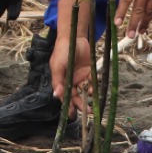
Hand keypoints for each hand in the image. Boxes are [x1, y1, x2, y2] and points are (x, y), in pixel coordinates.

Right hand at [48, 0, 93, 115]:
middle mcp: (71, 80)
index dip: (67, 106)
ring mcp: (81, 77)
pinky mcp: (90, 72)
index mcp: (61, 81)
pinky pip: (93, 82)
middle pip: (75, 96)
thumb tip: (56, 95)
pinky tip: (95, 87)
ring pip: (85, 90)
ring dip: (88, 96)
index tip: (71, 115)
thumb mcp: (57, 66)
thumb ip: (58, 80)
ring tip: (92, 98)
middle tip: (86, 111)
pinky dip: (94, 85)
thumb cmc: (62, 51)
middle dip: (80, 104)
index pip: (64, 96)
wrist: (74, 37)